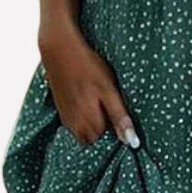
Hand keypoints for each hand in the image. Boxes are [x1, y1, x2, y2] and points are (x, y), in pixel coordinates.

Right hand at [38, 23, 139, 147]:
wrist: (60, 50)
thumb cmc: (88, 68)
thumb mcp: (109, 90)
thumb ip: (119, 117)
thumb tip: (131, 142)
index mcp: (90, 123)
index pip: (108, 139)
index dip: (116, 127)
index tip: (119, 112)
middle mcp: (75, 126)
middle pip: (95, 138)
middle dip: (104, 128)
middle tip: (109, 104)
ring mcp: (66, 118)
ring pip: (84, 132)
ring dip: (92, 124)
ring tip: (98, 102)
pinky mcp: (61, 110)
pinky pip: (74, 124)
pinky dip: (82, 117)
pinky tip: (86, 100)